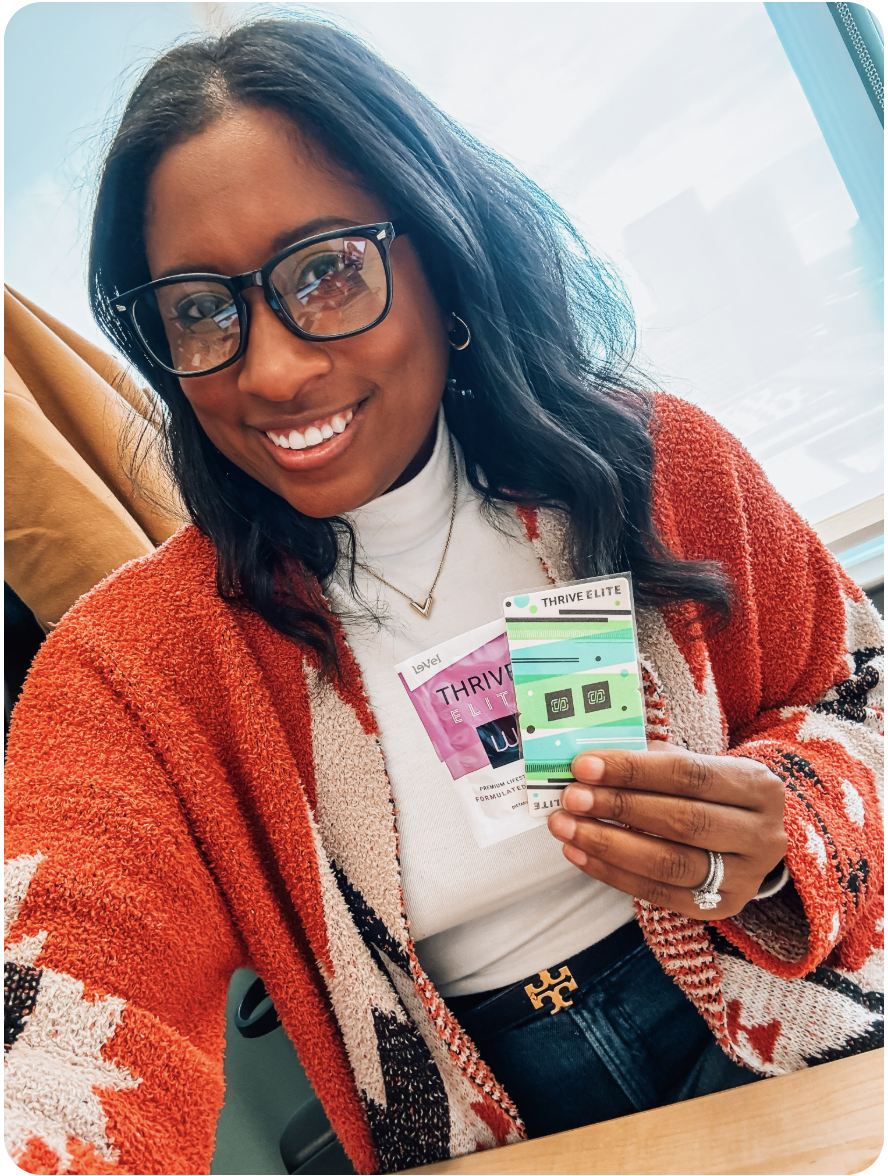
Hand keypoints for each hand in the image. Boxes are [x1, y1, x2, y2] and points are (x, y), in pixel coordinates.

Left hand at [547, 741, 786, 918]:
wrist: (749, 833)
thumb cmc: (711, 791)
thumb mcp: (697, 765)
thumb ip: (651, 760)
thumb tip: (592, 764)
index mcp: (758, 786)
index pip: (689, 774)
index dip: (633, 770)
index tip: (584, 766)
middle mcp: (761, 835)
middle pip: (682, 821)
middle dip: (618, 808)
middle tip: (571, 798)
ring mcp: (745, 877)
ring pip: (669, 864)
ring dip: (608, 844)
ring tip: (566, 828)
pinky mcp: (721, 908)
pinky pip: (659, 894)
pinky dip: (612, 873)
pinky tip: (579, 854)